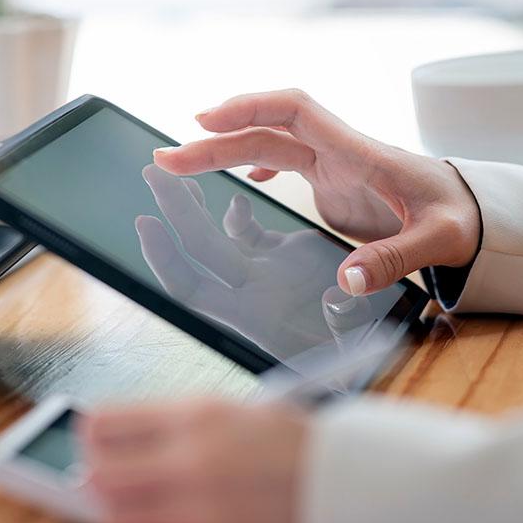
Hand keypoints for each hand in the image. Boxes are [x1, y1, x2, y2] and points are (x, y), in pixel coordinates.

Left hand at [81, 399, 307, 522]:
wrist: (353, 486)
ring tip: (133, 502)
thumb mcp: (234, 412)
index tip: (93, 439)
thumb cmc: (297, 445)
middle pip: (99, 472)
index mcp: (195, 414)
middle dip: (95, 472)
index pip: (105, 422)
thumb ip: (175, 425)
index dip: (91, 431)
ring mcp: (197, 511)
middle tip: (104, 474)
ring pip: (115, 516)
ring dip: (116, 509)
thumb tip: (124, 441)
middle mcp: (189, 460)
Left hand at [137, 165, 372, 363]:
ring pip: (216, 238)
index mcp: (257, 315)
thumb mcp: (361, 338)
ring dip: (194, 209)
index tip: (147, 223)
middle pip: (199, 250)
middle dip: (174, 211)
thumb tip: (333, 299)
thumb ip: (347, 322)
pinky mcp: (285, 258)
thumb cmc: (365, 349)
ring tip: (174, 176)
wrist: (376, 342)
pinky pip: (247, 235)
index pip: (193, 288)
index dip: (165, 259)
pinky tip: (236, 199)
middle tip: (152, 173)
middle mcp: (252, 293)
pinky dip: (237, 215)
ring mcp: (265, 274)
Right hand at [154, 89, 480, 295]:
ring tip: (182, 165)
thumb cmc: (462, 218)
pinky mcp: (333, 182)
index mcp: (359, 154)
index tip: (205, 120)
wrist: (477, 210)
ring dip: (225, 152)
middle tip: (167, 159)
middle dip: (215, 140)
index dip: (250, 108)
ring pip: (268, 146)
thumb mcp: (439, 241)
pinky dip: (256, 166)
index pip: (297, 112)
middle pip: (267, 132)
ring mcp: (334, 166)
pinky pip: (285, 162)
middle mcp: (340, 153)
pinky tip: (242, 184)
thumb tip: (347, 279)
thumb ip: (396, 257)